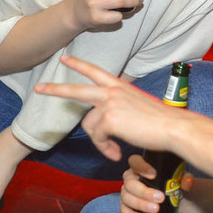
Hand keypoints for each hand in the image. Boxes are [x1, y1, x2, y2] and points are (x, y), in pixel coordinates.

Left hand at [35, 56, 184, 161]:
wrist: (173, 128)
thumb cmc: (161, 121)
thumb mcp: (138, 107)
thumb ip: (120, 110)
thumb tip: (108, 127)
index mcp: (120, 86)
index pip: (95, 71)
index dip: (79, 65)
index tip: (65, 59)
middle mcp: (113, 91)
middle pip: (77, 88)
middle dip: (56, 89)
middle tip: (39, 89)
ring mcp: (110, 104)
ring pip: (89, 125)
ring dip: (99, 141)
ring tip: (113, 150)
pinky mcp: (109, 120)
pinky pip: (98, 138)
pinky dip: (106, 148)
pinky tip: (117, 153)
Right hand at [119, 154, 194, 212]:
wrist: (178, 201)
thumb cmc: (176, 184)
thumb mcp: (183, 179)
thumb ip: (186, 179)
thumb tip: (187, 182)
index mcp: (142, 166)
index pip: (134, 161)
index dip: (141, 167)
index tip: (153, 174)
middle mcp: (132, 178)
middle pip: (130, 183)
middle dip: (144, 192)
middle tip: (160, 198)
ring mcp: (128, 193)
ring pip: (127, 197)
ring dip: (140, 204)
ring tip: (156, 209)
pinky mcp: (128, 206)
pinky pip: (124, 210)